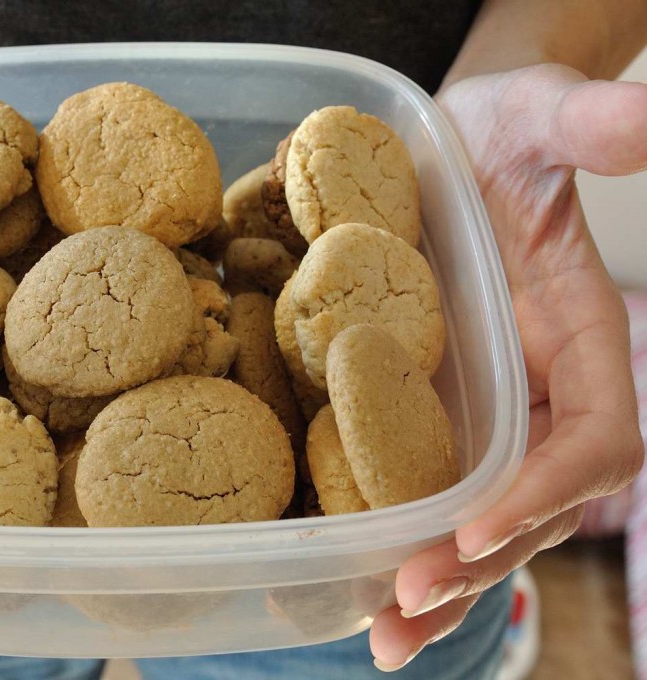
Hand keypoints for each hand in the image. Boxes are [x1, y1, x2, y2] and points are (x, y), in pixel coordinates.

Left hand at [368, 64, 646, 670]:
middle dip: (477, 563)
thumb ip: (583, 124)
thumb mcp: (535, 114)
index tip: (477, 528)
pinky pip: (428, 498)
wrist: (447, 148)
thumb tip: (642, 123)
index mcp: (582, 340)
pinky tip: (353, 596)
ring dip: (440, 589)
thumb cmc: (501, 131)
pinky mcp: (431, 418)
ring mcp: (488, 415)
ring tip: (382, 640)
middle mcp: (544, 395)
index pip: (597, 438)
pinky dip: (399, 551)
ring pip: (481, 524)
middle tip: (405, 605)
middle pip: (534, 506)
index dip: (548, 490)